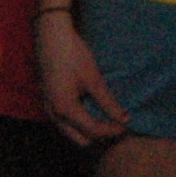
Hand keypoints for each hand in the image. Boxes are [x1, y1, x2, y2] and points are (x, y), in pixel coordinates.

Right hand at [36, 9, 128, 145]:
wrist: (50, 36)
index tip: (127, 125)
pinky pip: (65, 123)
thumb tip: (125, 119)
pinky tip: (92, 113)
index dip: (112, 131)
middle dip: (100, 138)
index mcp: (65, 108)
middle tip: (117, 127)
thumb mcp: (93, 78)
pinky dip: (80, 124)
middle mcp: (54, 114)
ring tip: (107, 122)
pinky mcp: (48, 102)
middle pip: (80, 140)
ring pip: (71, 133)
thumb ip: (107, 102)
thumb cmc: (72, 54)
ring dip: (89, 132)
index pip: (93, 131)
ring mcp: (48, 109)